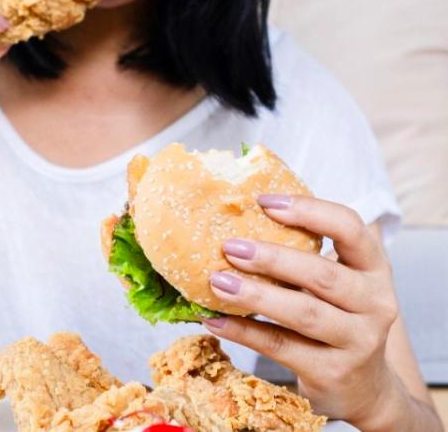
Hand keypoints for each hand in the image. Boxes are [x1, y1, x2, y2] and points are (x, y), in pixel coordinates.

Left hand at [202, 195, 399, 429]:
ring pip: (303, 312)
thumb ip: (304, 258)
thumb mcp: (336, 286)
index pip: (350, 228)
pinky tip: (214, 319)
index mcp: (374, 269)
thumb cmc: (338, 320)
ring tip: (218, 281)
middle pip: (322, 273)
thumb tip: (238, 226)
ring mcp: (358, 341)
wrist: (364, 387)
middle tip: (230, 246)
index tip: (264, 202)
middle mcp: (375, 303)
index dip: (308, 210)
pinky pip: (280, 346)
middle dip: (272, 258)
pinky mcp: (333, 372)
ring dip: (255, 294)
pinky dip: (244, 331)